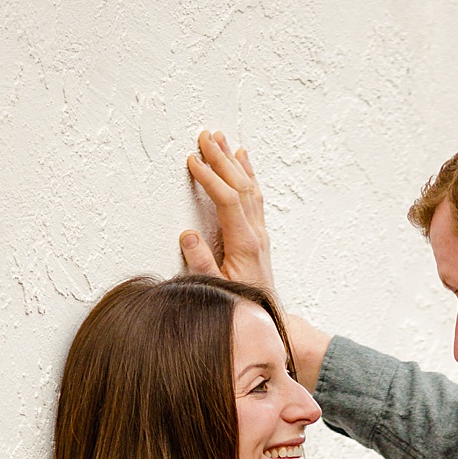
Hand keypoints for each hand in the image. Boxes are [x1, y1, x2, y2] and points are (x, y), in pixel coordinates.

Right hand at [180, 132, 333, 388]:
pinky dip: (247, 175)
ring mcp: (259, 233)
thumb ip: (201, 264)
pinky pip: (254, 197)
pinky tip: (243, 161)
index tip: (192, 161)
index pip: (226, 200)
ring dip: (234, 161)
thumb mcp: (215, 291)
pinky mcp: (258, 235)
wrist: (270, 323)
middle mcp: (255, 234)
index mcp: (244, 244)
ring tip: (222, 138)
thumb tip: (187, 235)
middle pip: (239, 186)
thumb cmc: (240, 309)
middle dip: (221, 159)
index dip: (209, 178)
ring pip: (248, 188)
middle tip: (206, 135)